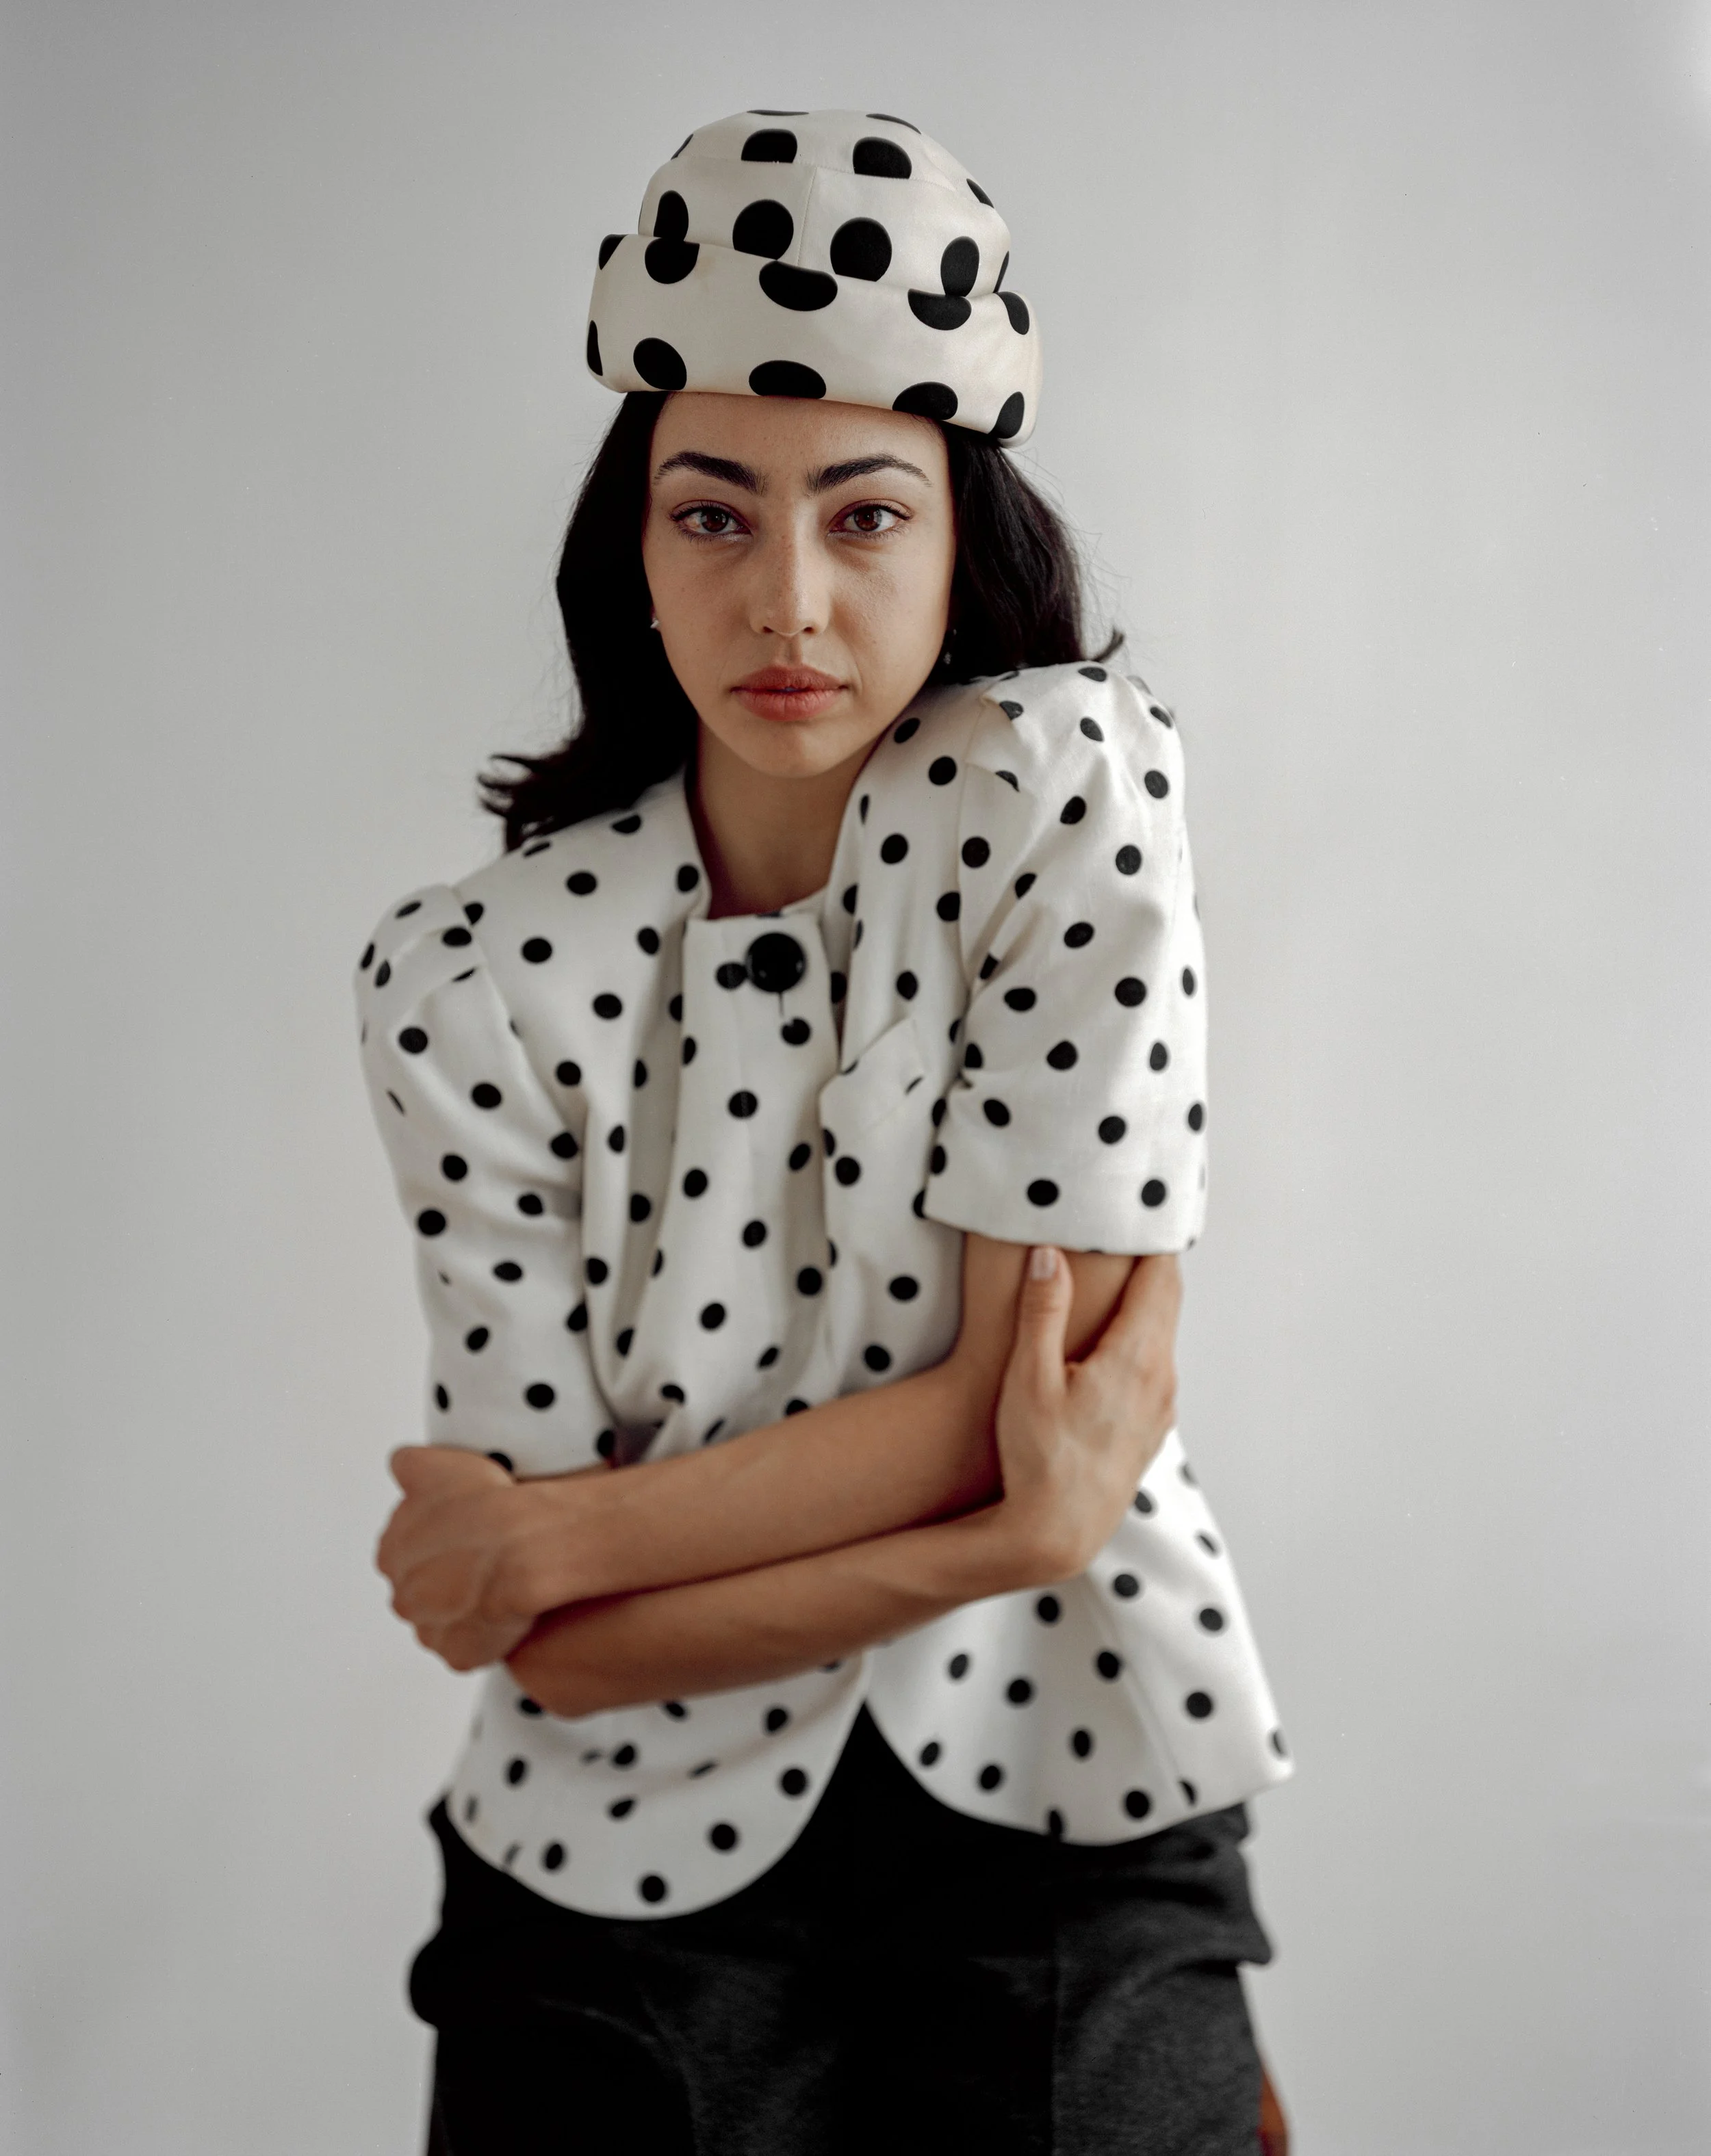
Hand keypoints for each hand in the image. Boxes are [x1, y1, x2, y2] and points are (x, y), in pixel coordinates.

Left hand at [376, 1447, 544, 1671]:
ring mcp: (430, 1629)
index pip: (402, 1552)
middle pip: (421, 1591)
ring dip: (465, 1608)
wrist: (525, 1546)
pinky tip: (505, 1611)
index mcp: (390, 1553)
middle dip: (446, 1580)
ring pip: (445, 1620)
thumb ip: (409, 1467)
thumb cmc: (485, 1505)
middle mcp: (403, 1596)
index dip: (436, 1542)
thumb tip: (401, 1466)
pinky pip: (470, 1647)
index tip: (460, 1535)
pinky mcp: (460, 1654)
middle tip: (481, 1562)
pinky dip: (485, 1635)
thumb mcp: (436, 1464)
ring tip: (498, 1586)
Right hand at [991, 1246, 1180, 1582]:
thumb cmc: (1038, 1458)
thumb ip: (1042, 1311)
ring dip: (1145, 1301)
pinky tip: (1110, 1338)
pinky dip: (1140, 1336)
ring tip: (1118, 1270)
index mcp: (1137, 1357)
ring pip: (1161, 1334)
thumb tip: (1050, 1253)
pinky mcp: (1151, 1428)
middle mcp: (1161, 1378)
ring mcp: (1161, 1406)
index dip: (1154, 1239)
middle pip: (1167, 1300)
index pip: (1161, 1277)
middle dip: (1151, 1261)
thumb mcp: (1029, 1379)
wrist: (1057, 1533)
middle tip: (1131, 1223)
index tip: (1143, 1206)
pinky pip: (1154, 1364)